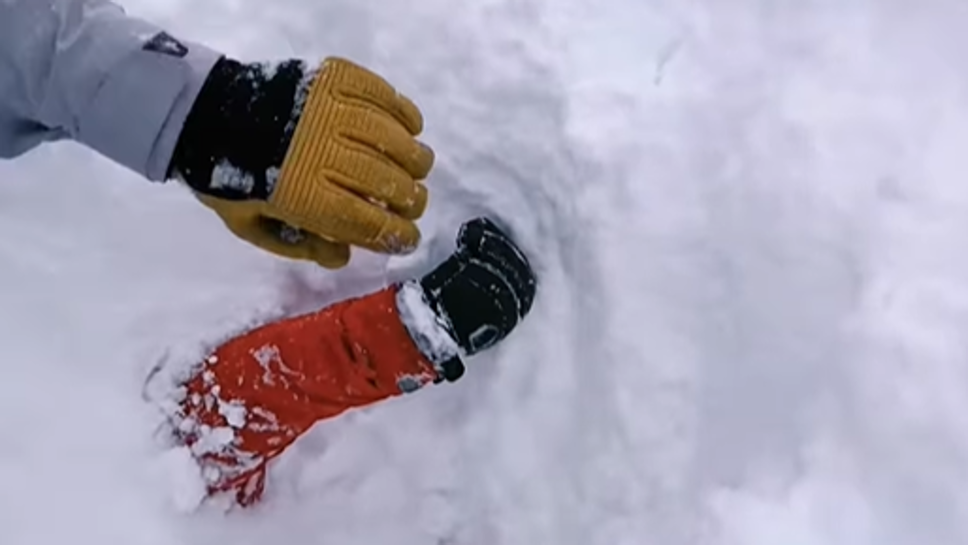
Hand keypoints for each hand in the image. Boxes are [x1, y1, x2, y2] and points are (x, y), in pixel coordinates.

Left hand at [171, 56, 434, 267]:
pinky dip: (403, 112)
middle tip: (414, 205)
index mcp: (302, 196)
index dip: (397, 235)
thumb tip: (344, 256)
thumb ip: (299, 246)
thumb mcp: (253, 226)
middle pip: (388, 182)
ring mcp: (329, 111)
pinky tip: (410, 127)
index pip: (368, 222)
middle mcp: (322, 154)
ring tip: (418, 167)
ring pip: (393, 138)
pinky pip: (381, 95)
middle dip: (411, 201)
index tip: (409, 239)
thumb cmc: (228, 178)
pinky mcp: (332, 79)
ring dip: (414, 159)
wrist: (202, 112)